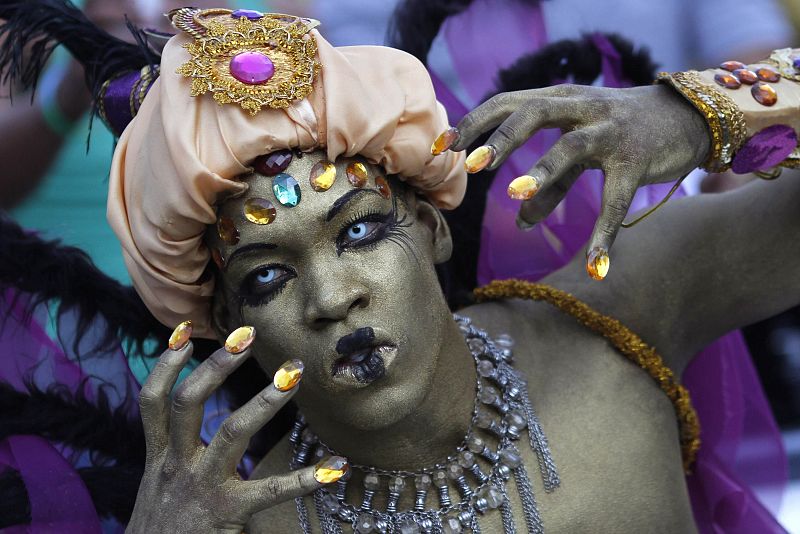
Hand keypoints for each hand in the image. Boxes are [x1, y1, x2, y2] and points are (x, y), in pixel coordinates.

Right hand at [126, 323, 344, 532]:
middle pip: (188, 402)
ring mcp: (201, 486)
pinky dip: (306, 478)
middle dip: (216, 365)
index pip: (154, 401)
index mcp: (160, 457)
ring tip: (294, 374)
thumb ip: (177, 454)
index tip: (184, 331)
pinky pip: (271, 490)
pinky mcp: (226, 512)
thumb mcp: (160, 487)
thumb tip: (202, 428)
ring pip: (231, 431)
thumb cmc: (165, 527)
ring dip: (263, 399)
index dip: (165, 364)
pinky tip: (336, 467)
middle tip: (248, 335)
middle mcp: (176, 465)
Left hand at [443, 84, 710, 277]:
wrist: (689, 118)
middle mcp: (582, 109)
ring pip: (572, 146)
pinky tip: (596, 266)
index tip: (441, 147)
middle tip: (472, 165)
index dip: (474, 122)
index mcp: (560, 100)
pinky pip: (616, 200)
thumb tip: (520, 222)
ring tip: (515, 193)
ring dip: (543, 170)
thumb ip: (551, 184)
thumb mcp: (581, 151)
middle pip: (534, 111)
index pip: (508, 101)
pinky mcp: (638, 160)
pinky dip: (604, 234)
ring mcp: (611, 132)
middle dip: (501, 136)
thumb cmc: (621, 132)